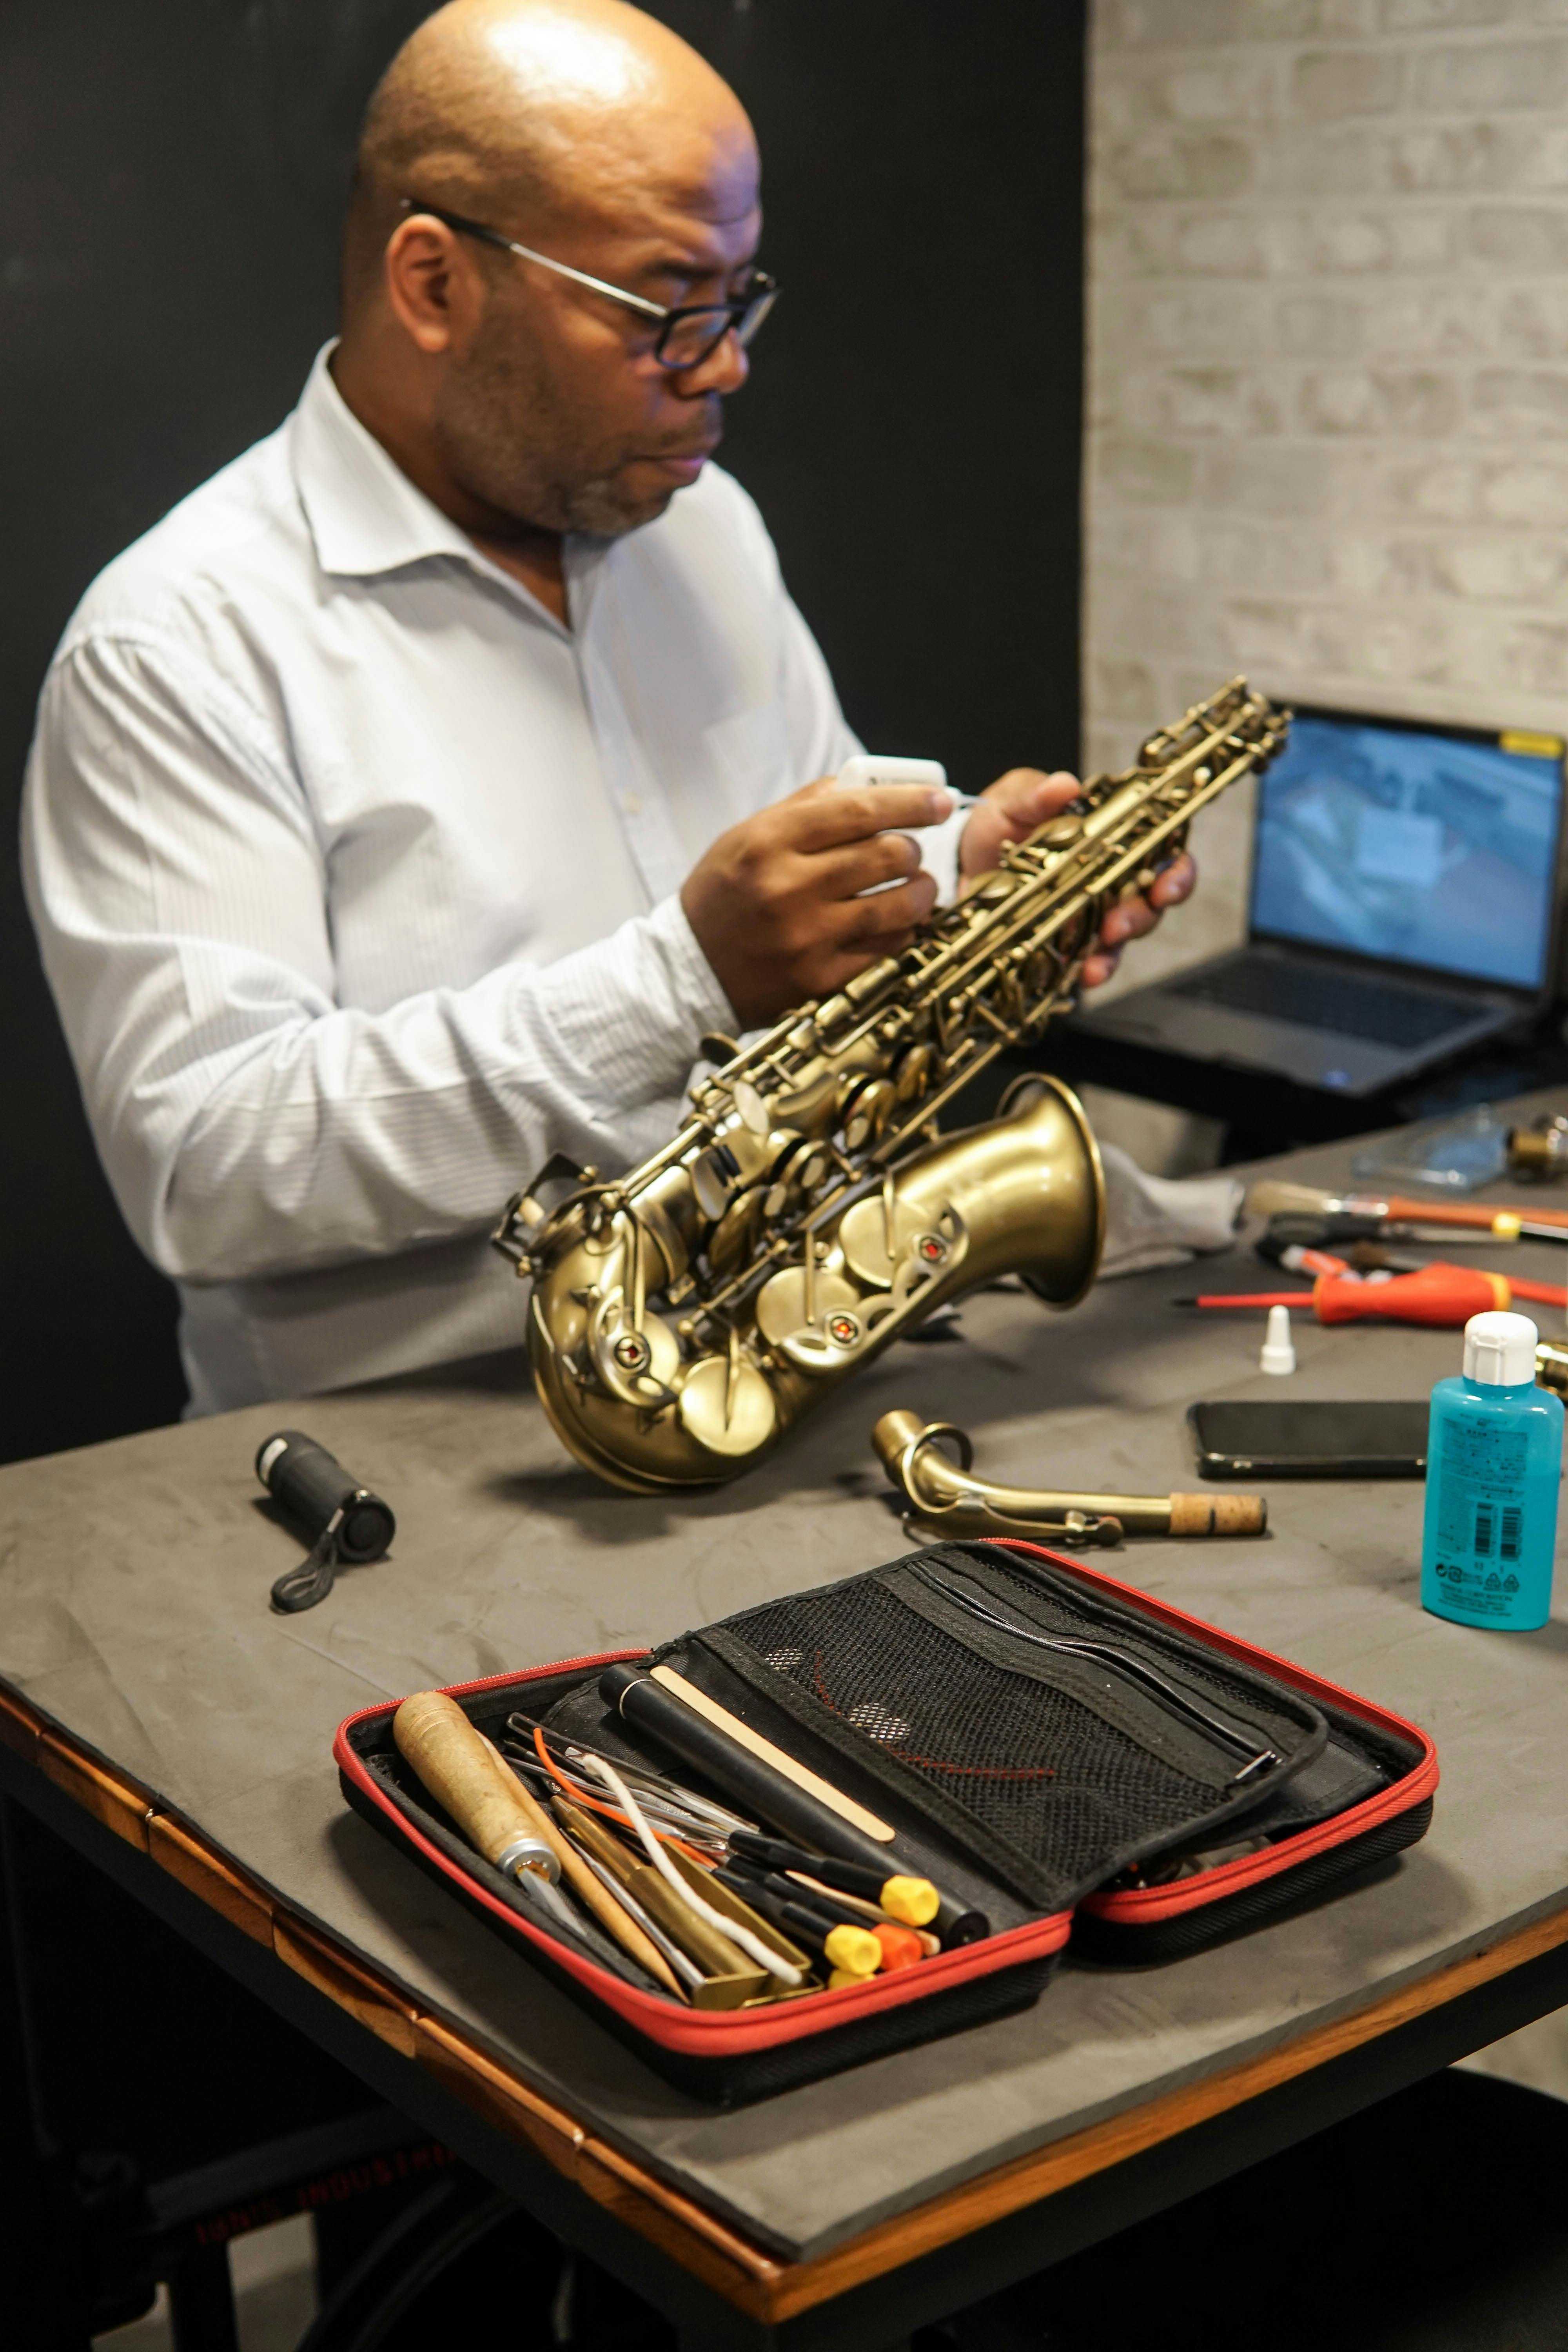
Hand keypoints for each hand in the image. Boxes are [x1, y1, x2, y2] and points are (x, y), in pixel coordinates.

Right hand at [682, 774, 951, 1026]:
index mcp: (769, 840)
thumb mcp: (748, 837)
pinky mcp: (820, 979)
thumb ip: (805, 808)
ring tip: (917, 885)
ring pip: (897, 905)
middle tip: (911, 851)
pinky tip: (898, 922)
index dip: (910, 803)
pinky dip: (902, 932)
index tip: (939, 802)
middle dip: (912, 849)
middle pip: (886, 855)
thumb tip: (865, 785)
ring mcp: (807, 937)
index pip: (859, 810)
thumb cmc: (725, 894)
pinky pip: (886, 949)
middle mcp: (789, 886)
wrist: (689, 970)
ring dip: (920, 891)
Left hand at [960, 767, 1196, 987]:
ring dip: (1115, 950)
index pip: (1162, 853)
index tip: (1166, 886)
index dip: (1175, 871)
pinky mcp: (1064, 943)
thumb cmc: (998, 824)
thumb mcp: (1011, 802)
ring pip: (1121, 938)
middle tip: (1120, 924)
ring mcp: (1089, 915)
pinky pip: (1086, 962)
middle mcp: (1109, 879)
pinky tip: (1083, 975)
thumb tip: (1064, 785)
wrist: (960, 863)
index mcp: (1110, 838)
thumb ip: (1036, 795)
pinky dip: (1088, 970)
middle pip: (1150, 902)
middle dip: (1143, 916)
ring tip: (1099, 958)